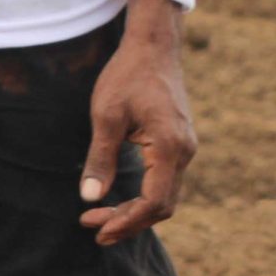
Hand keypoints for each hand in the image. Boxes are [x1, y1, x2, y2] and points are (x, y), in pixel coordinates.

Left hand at [79, 0, 198, 245]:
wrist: (154, 47)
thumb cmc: (128, 76)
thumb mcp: (105, 116)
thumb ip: (101, 158)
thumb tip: (90, 197)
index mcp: (169, 146)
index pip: (153, 201)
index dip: (125, 221)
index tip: (96, 228)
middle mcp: (184, 151)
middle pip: (162, 205)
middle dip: (128, 222)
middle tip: (93, 228)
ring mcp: (185, 147)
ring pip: (166, 195)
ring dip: (135, 211)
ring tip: (100, 216)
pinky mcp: (179, 143)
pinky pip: (165, 181)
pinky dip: (144, 196)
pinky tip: (120, 197)